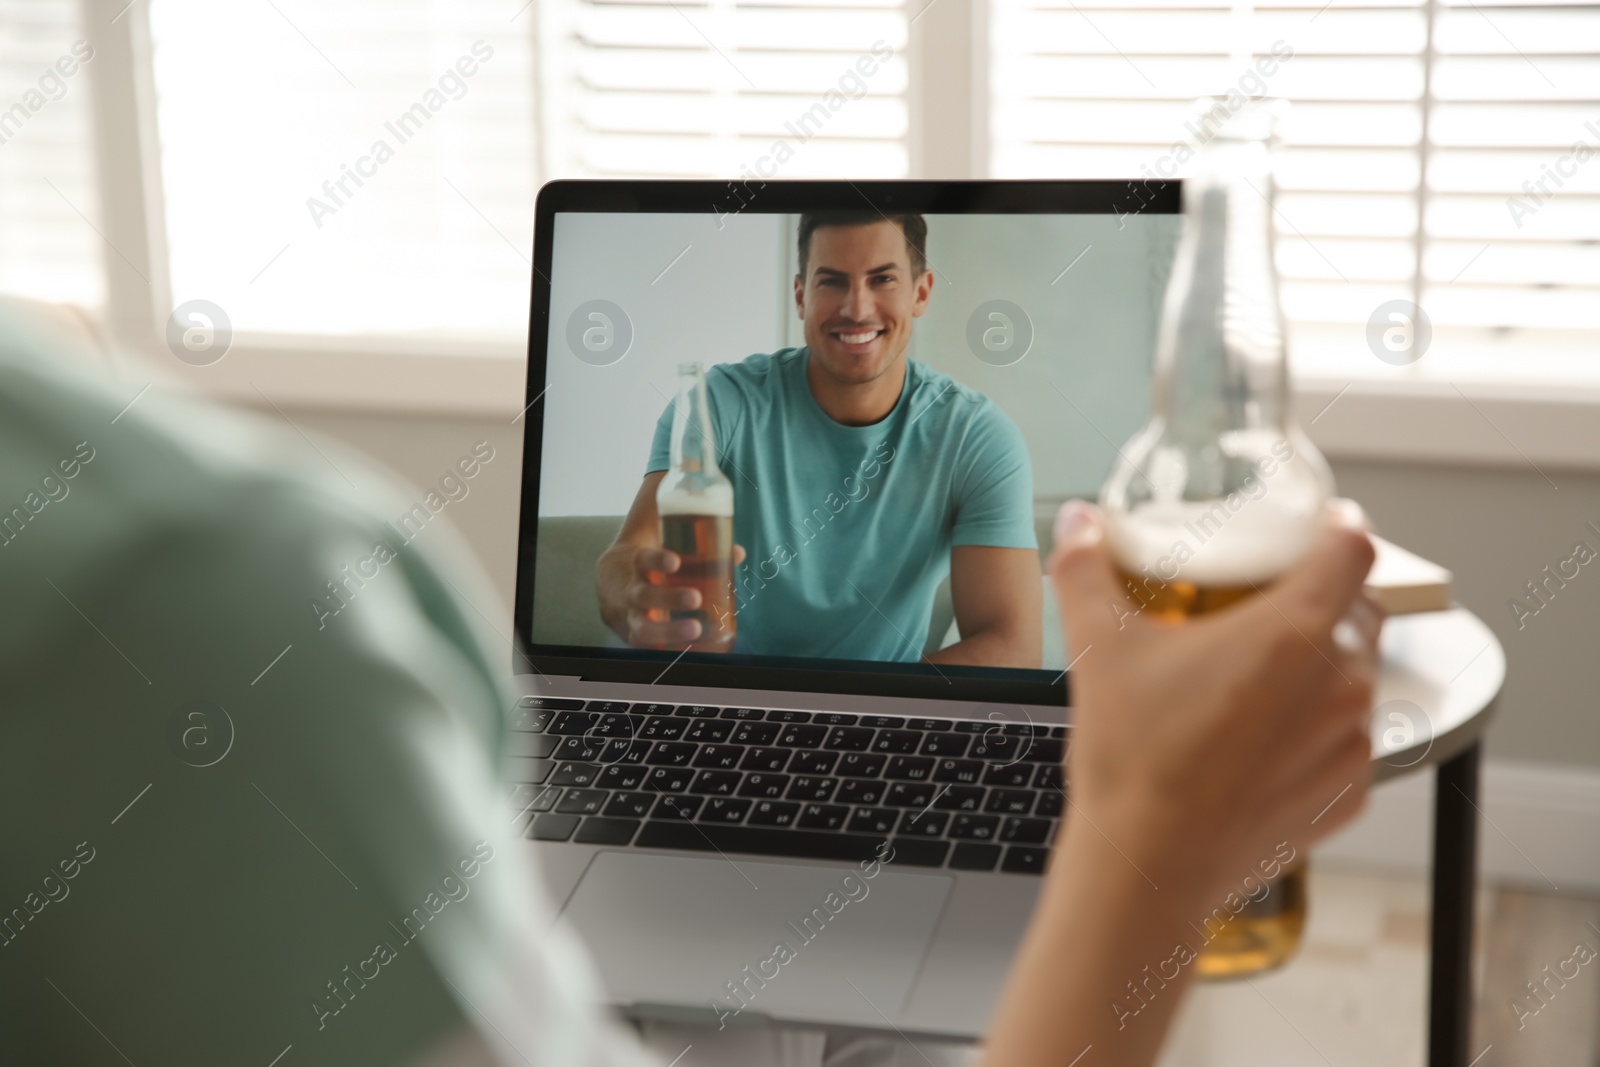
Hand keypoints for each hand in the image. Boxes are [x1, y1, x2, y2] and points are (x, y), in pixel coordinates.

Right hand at [618, 543, 745, 647]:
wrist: (610, 582)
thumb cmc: (649, 561)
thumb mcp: (664, 546)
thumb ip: (699, 544)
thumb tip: (738, 553)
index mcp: (638, 565)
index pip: (643, 559)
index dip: (657, 560)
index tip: (675, 562)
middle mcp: (632, 592)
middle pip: (643, 596)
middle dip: (669, 598)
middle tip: (695, 598)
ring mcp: (632, 618)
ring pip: (642, 629)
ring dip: (669, 632)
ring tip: (696, 630)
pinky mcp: (637, 637)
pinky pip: (650, 649)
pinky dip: (670, 652)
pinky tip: (694, 652)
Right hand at [1048, 499, 1381, 903]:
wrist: (1149, 866)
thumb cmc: (1133, 760)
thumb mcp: (1098, 647)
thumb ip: (1086, 570)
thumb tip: (1077, 525)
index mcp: (1293, 632)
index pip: (1354, 549)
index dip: (1339, 527)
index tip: (1320, 526)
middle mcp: (1339, 683)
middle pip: (1360, 611)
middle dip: (1323, 598)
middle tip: (1265, 604)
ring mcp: (1350, 744)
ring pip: (1355, 678)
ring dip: (1318, 667)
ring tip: (1254, 678)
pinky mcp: (1345, 794)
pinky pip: (1345, 741)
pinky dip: (1313, 729)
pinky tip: (1257, 737)